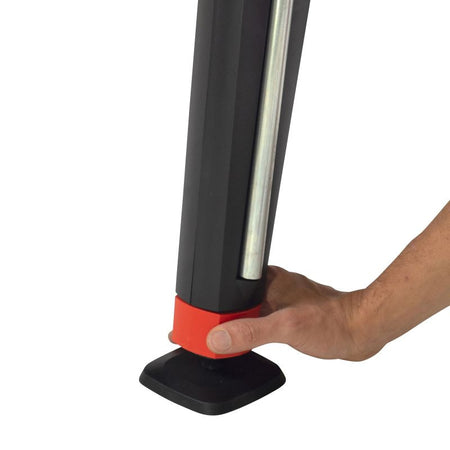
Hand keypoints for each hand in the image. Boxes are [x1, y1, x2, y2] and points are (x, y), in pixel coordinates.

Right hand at [205, 266, 381, 361]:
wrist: (360, 329)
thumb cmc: (332, 321)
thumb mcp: (286, 327)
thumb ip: (251, 331)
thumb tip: (218, 336)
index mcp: (267, 280)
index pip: (226, 288)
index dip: (208, 305)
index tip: (195, 321)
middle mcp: (272, 286)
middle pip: (233, 298)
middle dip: (218, 314)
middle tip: (203, 332)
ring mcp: (280, 298)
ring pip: (246, 308)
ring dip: (235, 321)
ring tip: (222, 337)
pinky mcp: (288, 311)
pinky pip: (260, 316)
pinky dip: (250, 327)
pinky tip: (249, 338)